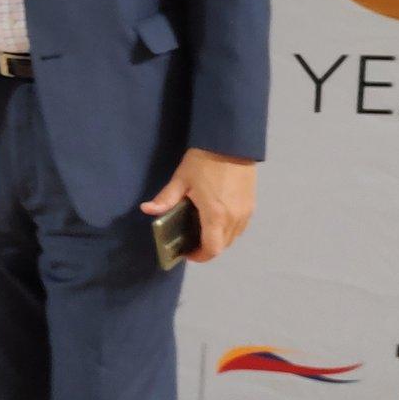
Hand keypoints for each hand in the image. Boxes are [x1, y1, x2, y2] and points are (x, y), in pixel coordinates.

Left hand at [140, 147, 255, 262]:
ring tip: (203, 229)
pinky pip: (240, 227)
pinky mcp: (252, 205)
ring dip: (219, 239)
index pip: (211, 249)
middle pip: (222, 246)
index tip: (187, 252)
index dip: (199, 256)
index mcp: (216, 216)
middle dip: (207, 248)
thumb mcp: (181, 179)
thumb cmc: (204, 161)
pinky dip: (229, 229)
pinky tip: (217, 218)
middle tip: (192, 240)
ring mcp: (245, 213)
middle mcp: (234, 219)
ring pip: (233, 237)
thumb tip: (146, 209)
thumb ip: (166, 198)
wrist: (231, 143)